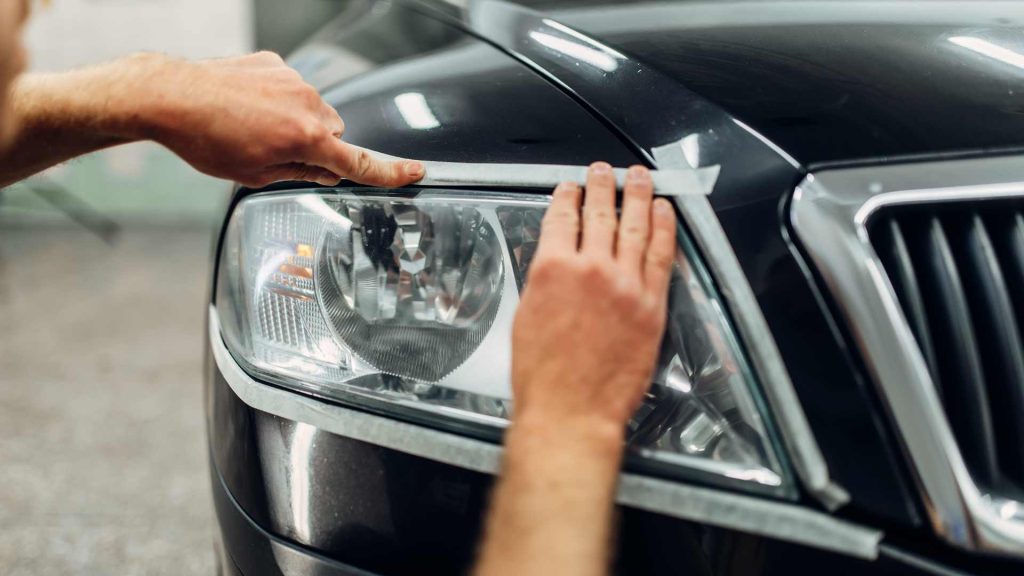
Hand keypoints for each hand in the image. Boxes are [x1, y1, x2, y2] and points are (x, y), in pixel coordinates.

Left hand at [136, 52, 424, 187]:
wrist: (171, 96)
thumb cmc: (206, 139)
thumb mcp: (255, 174)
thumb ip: (299, 173)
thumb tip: (325, 171)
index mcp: (305, 139)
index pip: (358, 162)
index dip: (390, 172)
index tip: (415, 172)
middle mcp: (307, 105)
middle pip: (333, 134)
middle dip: (316, 147)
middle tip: (277, 155)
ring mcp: (293, 81)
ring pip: (314, 111)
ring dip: (296, 122)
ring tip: (253, 128)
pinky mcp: (276, 64)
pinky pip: (292, 88)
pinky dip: (278, 100)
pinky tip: (247, 107)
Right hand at [511, 162, 676, 441]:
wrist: (571, 411)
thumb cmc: (543, 375)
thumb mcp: (527, 315)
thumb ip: (544, 280)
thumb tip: (557, 260)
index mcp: (552, 268)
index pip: (563, 216)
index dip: (568, 195)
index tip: (571, 185)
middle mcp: (591, 268)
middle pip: (601, 212)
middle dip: (602, 184)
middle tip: (605, 169)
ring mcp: (626, 284)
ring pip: (635, 225)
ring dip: (638, 194)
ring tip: (640, 176)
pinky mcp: (651, 304)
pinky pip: (661, 255)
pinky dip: (664, 228)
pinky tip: (665, 211)